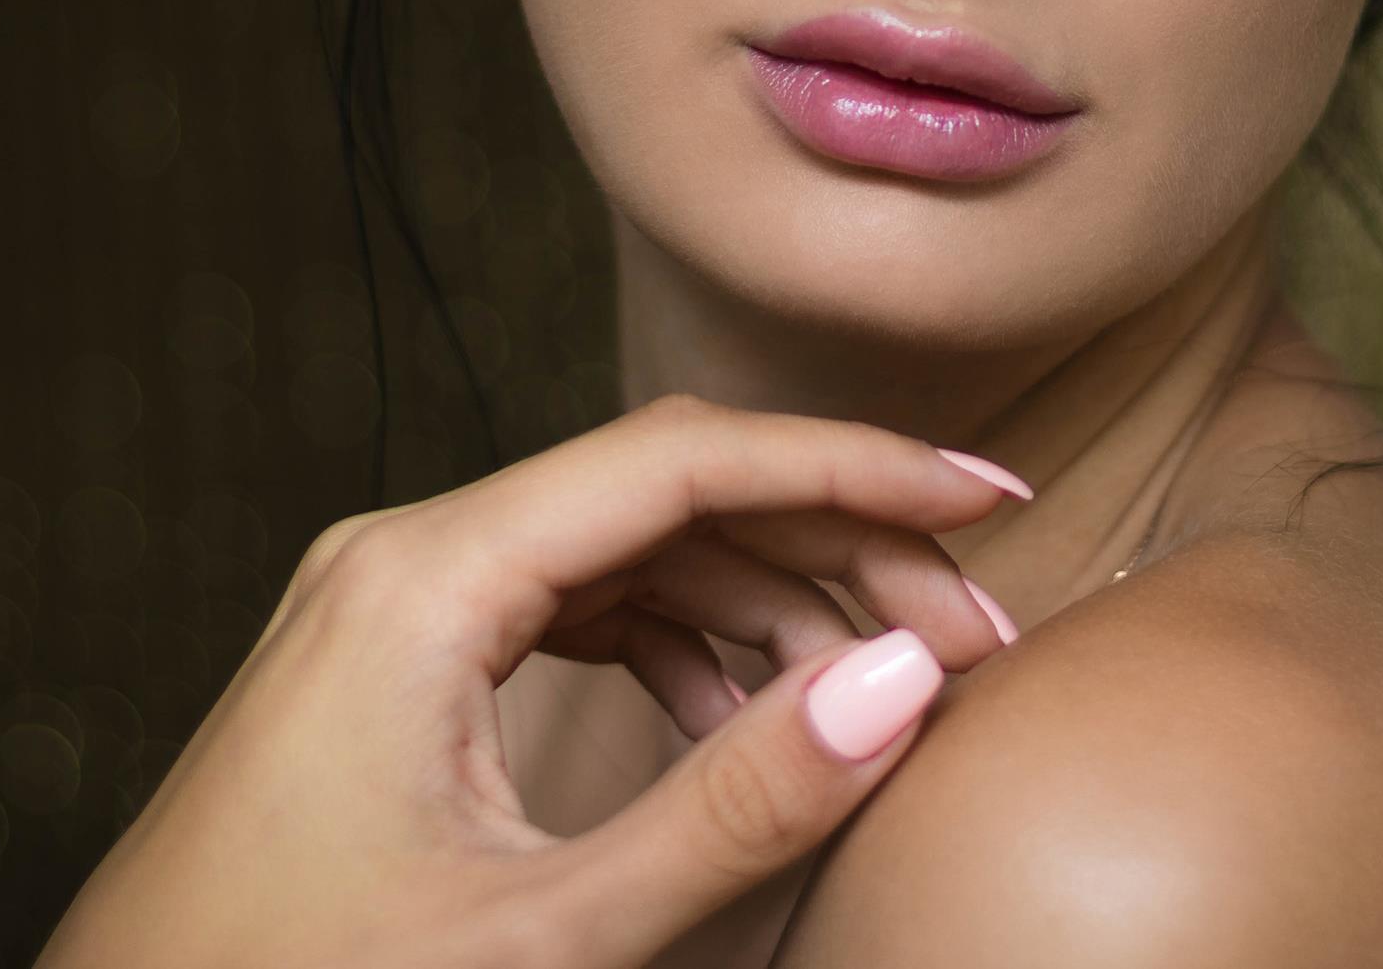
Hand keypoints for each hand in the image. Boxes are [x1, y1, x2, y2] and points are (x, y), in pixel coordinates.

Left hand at [35, 393, 1030, 968]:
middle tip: (971, 641)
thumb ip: (735, 807)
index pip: (686, 461)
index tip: (991, 501)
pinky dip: (681, 653)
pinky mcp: (394, 671)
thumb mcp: (546, 932)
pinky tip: (751, 722)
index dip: (858, 467)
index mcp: (424, 578)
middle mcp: (404, 559)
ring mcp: (392, 610)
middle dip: (832, 553)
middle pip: (668, 498)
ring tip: (883, 695)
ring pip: (628, 556)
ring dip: (766, 610)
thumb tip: (901, 683)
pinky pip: (571, 615)